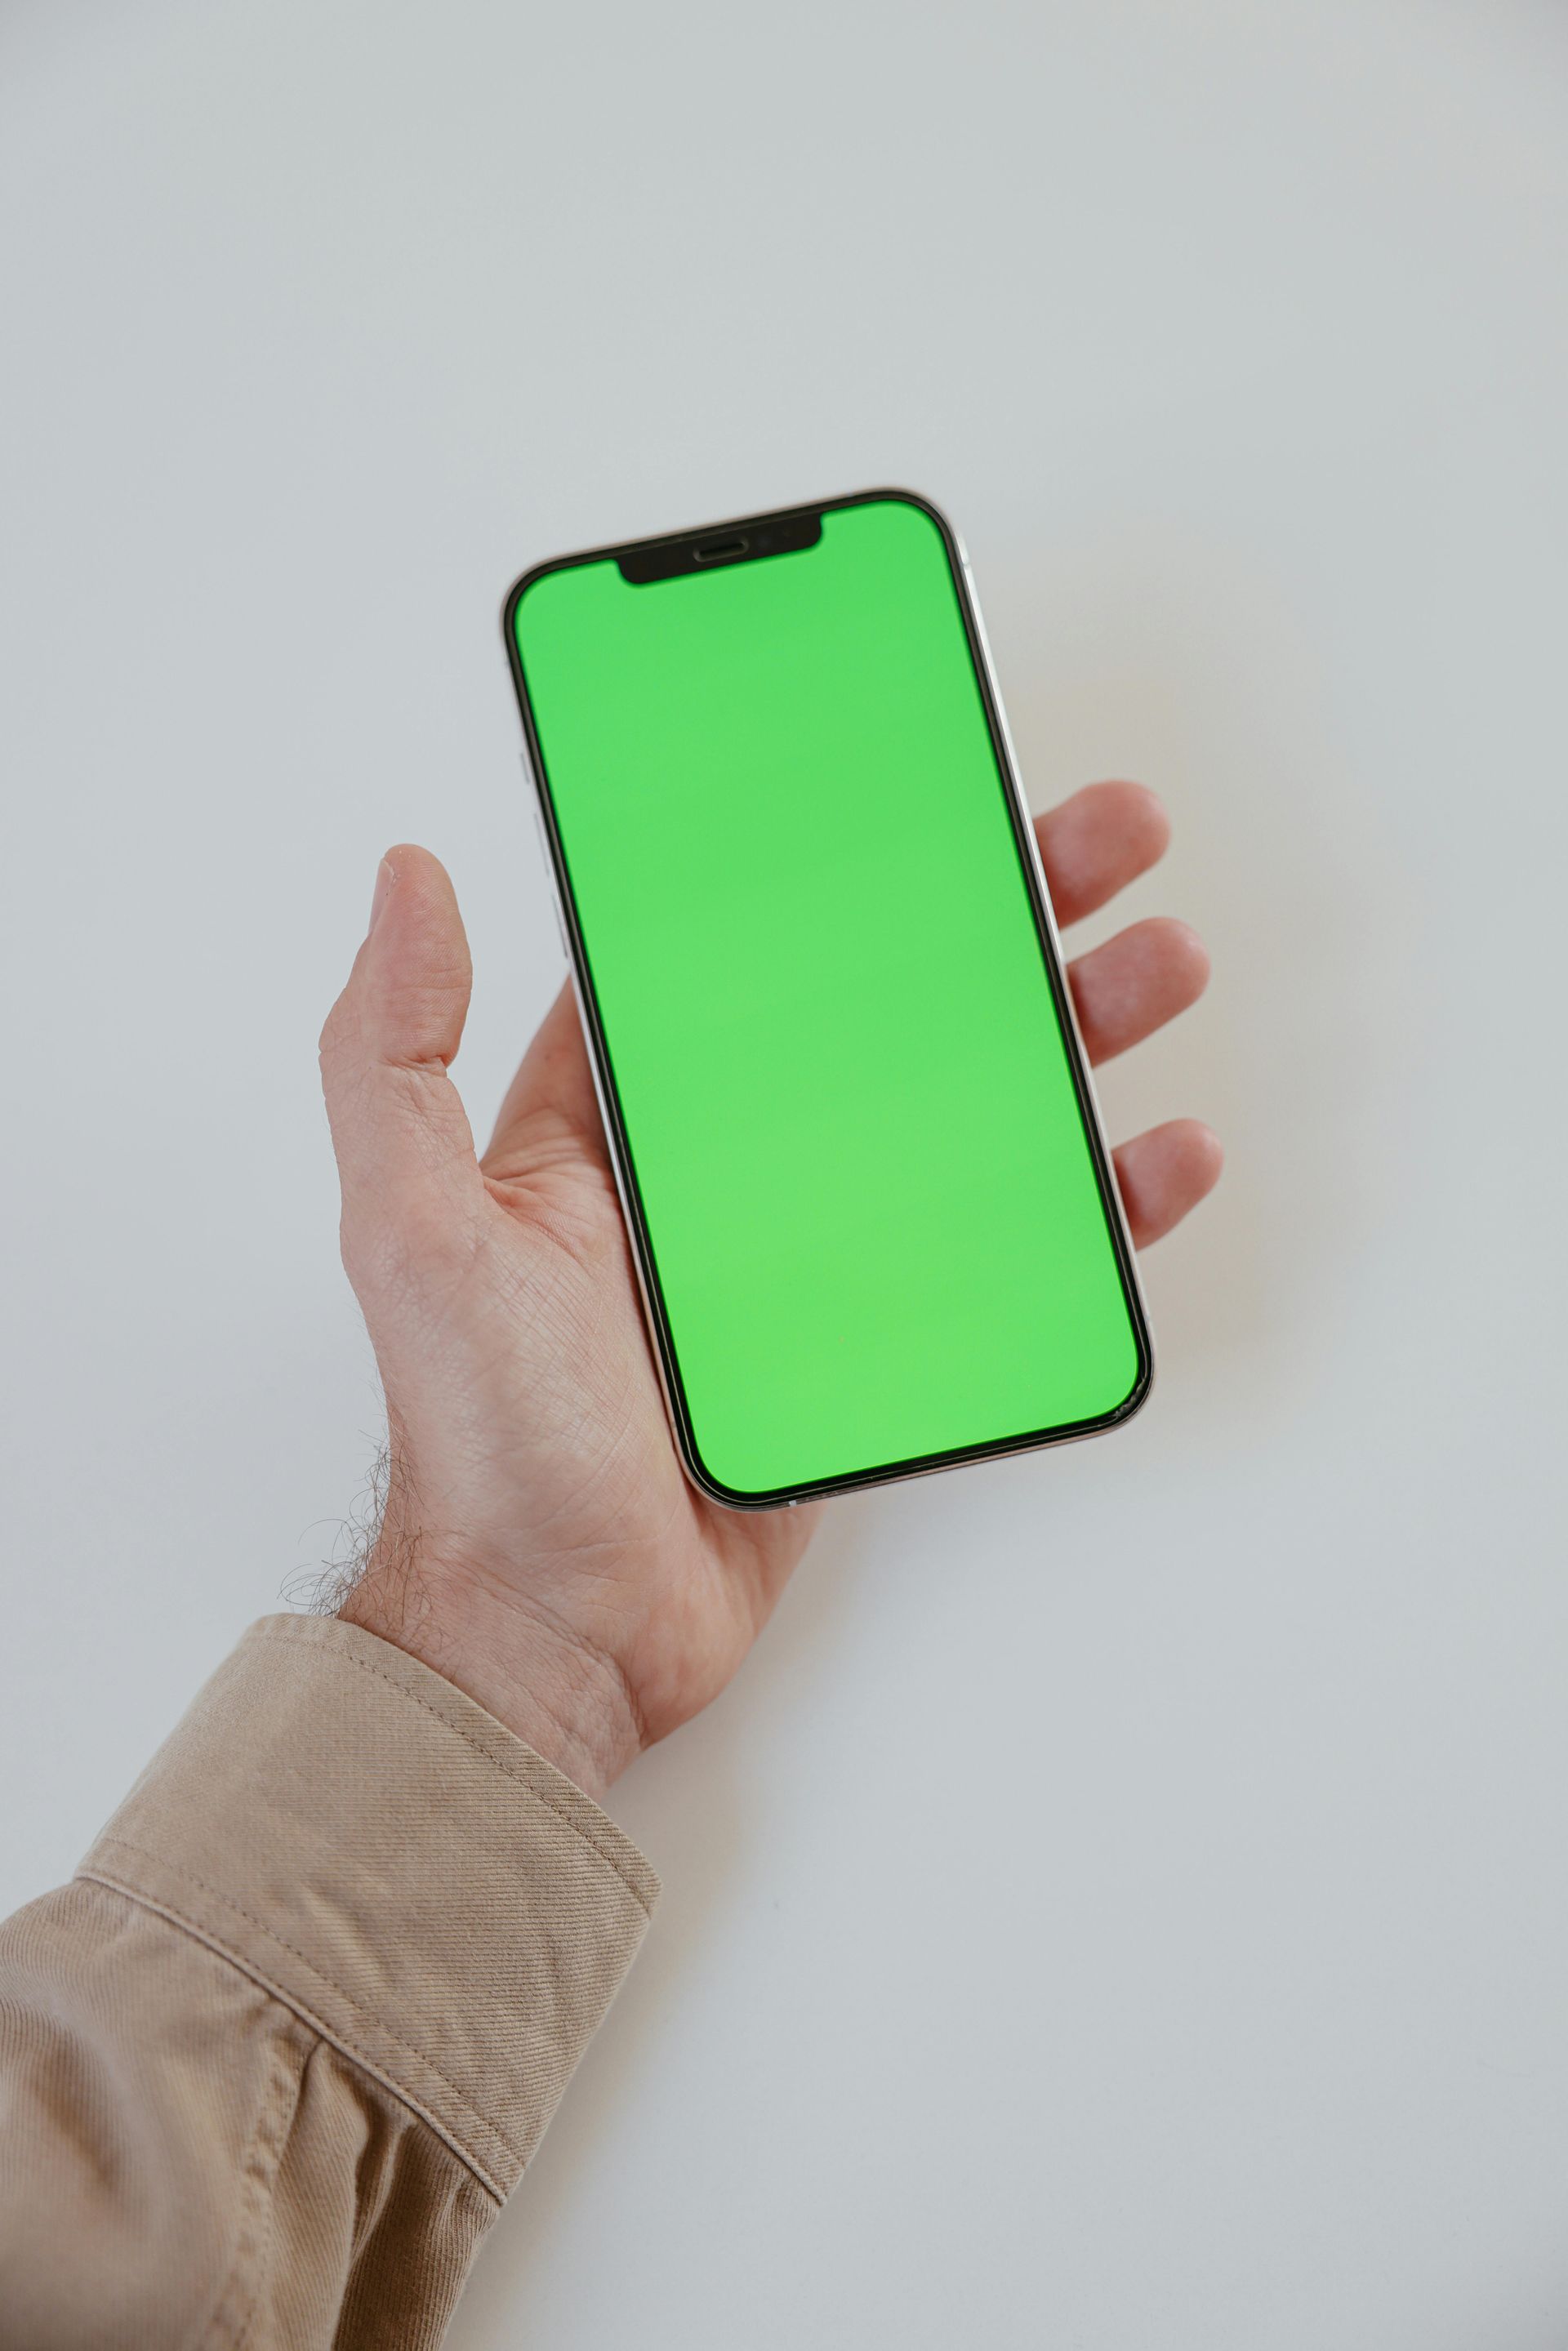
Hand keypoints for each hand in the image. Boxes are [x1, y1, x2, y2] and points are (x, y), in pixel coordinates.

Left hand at [320, 783, 1218, 1797]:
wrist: (565, 1631)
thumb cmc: (482, 1438)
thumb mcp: (414, 1226)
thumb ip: (395, 1054)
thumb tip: (403, 877)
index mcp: (625, 1117)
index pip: (742, 952)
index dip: (828, 861)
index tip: (911, 779)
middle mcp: (731, 1169)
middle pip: (891, 1006)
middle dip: (1000, 912)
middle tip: (1099, 837)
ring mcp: (818, 1253)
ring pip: (973, 1111)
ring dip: (1071, 1031)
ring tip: (1159, 962)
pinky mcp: (885, 1340)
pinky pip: (1012, 1254)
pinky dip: (1096, 1203)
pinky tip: (1161, 1152)